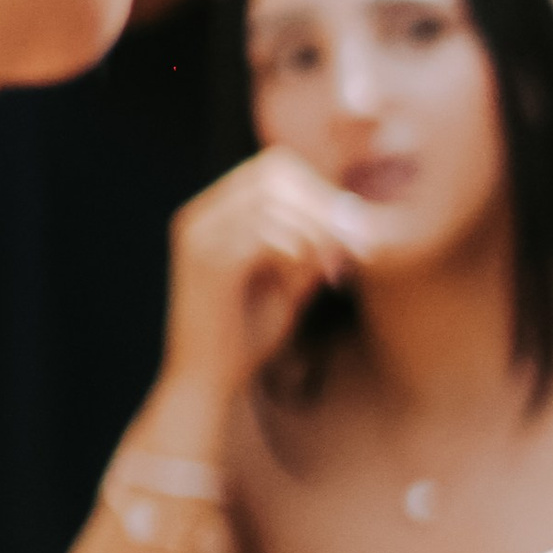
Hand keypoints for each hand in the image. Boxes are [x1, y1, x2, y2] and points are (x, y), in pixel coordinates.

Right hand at [161, 144, 379, 399]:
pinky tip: (320, 276)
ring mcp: (198, 236)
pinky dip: (300, 248)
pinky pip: (263, 233)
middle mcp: (199, 216)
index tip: (352, 233)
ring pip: (272, 198)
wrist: (207, 384)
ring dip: (317, 229)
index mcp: (213, 214)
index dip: (320, 192)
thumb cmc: (246, 337)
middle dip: (323, 206)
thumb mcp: (288, 283)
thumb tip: (351, 219)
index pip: (274, 167)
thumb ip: (311, 248)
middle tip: (355, 246)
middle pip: (274, 172)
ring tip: (339, 266)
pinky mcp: (206, 263)